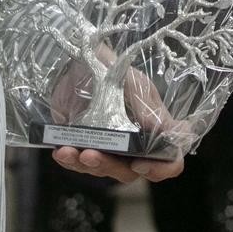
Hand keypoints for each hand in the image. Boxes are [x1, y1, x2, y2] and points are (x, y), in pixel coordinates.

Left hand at [50, 66, 189, 184]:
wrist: (81, 59)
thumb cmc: (115, 69)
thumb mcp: (135, 84)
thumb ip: (147, 108)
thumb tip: (160, 131)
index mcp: (155, 130)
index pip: (170, 160)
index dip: (161, 168)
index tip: (140, 164)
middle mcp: (135, 145)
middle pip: (131, 172)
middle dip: (110, 167)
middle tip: (91, 155)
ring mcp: (109, 149)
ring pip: (102, 170)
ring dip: (86, 164)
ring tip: (70, 151)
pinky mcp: (85, 146)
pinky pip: (78, 163)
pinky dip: (70, 159)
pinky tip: (61, 151)